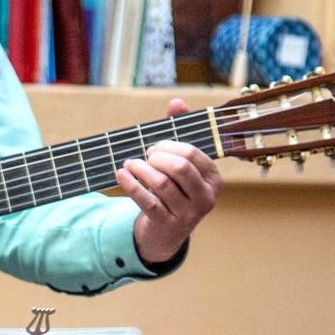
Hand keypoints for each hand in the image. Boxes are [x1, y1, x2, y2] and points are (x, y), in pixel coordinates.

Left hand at [115, 99, 221, 263]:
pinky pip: (147, 201)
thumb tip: (177, 102)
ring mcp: (188, 214)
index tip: (154, 147)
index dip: (168, 145)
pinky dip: (130, 184)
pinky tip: (120, 174)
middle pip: (179, 167)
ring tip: (130, 164)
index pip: (191, 153)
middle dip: (156, 156)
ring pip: (161, 184)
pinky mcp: (167, 224)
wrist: (166, 232)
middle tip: (144, 156)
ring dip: (140, 169)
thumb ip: (180, 130)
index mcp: (213, 179)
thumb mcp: (182, 163)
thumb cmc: (175, 188)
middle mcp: (205, 197)